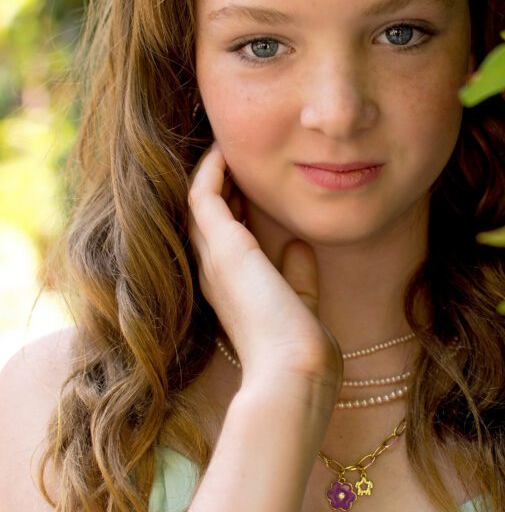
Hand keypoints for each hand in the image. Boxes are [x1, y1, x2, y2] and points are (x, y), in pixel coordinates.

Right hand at [187, 142, 341, 394]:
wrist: (294, 369)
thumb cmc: (299, 348)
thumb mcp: (300, 304)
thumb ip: (298, 277)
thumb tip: (300, 246)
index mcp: (230, 286)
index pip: (221, 236)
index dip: (230, 205)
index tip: (247, 180)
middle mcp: (214, 271)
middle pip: (204, 216)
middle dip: (217, 182)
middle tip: (233, 151)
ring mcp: (213, 259)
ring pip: (197, 202)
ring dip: (209, 171)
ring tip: (225, 142)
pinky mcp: (223, 247)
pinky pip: (203, 196)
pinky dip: (210, 171)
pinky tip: (224, 150)